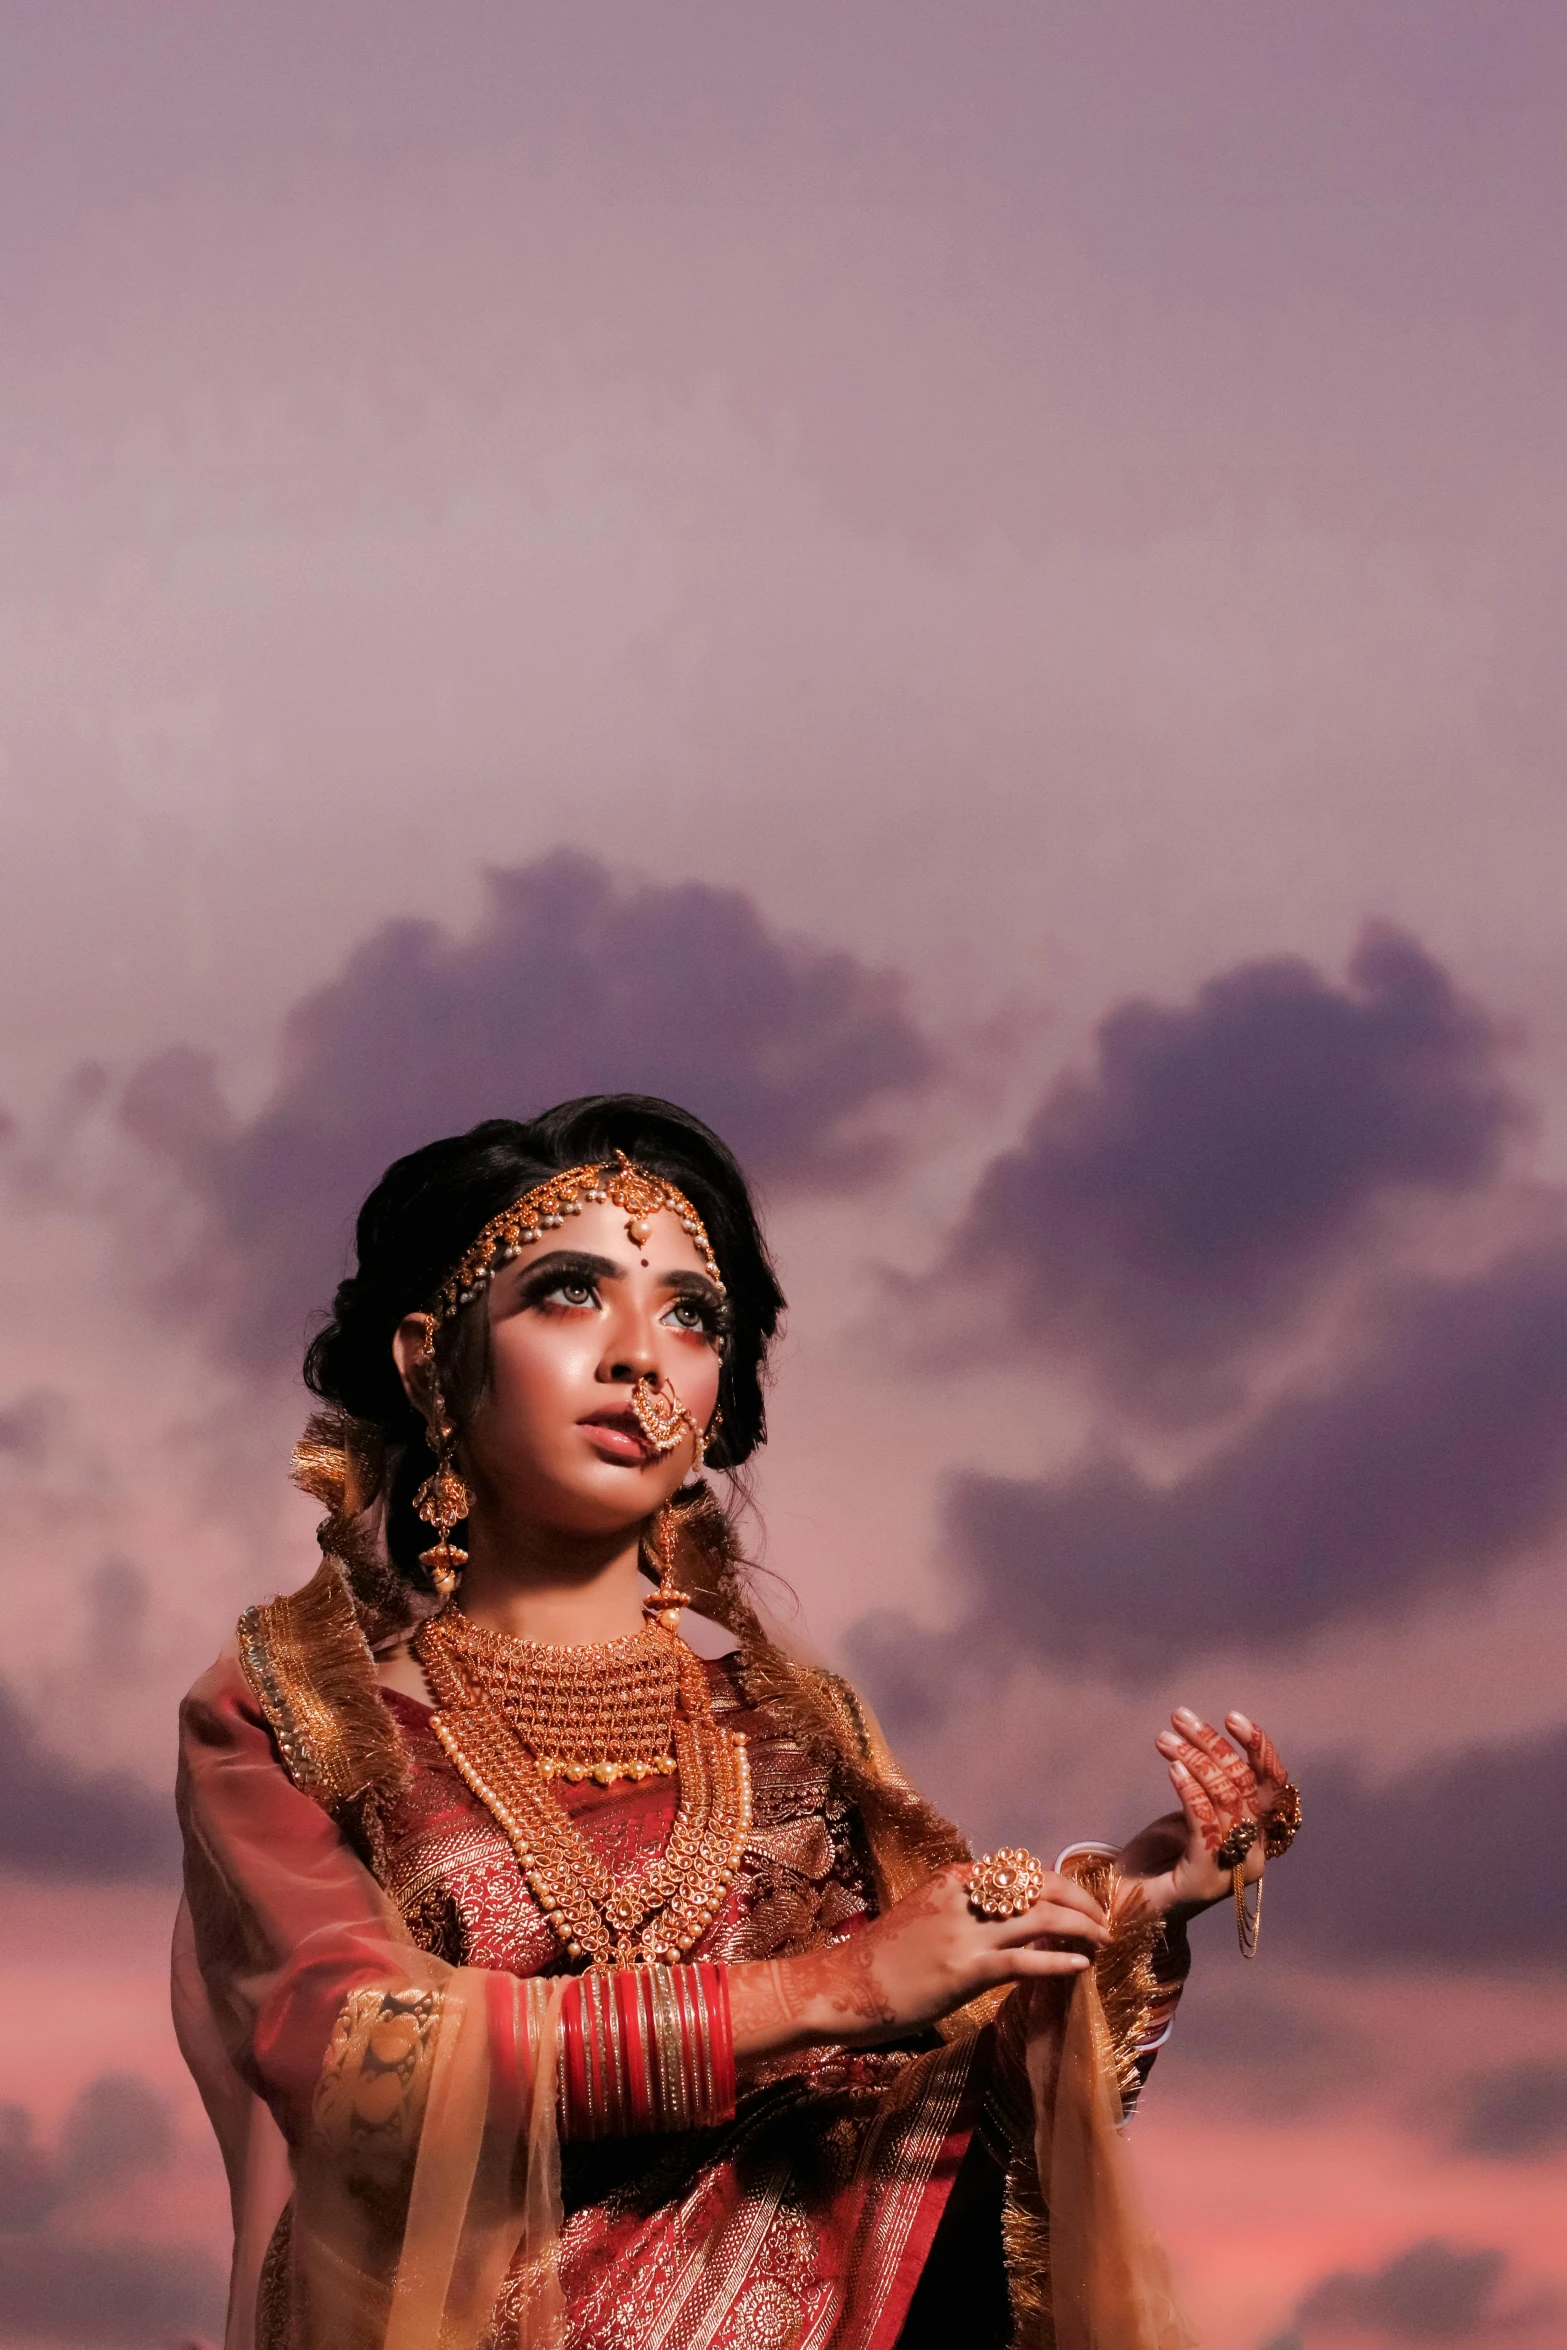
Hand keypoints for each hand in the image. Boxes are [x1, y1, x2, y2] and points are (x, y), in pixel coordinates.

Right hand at [727, 1863, 1109, 2058]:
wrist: (843, 1984)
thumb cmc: (884, 1957)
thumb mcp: (926, 1915)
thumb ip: (964, 1909)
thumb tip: (1008, 1916)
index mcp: (955, 1878)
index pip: (1024, 1870)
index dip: (1061, 1884)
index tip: (1083, 1902)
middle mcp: (963, 1896)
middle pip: (1041, 1886)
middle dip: (1081, 1901)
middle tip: (1104, 1922)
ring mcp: (965, 1933)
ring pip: (1042, 1919)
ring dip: (1081, 1929)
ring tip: (1103, 1942)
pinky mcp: (964, 1970)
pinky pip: (1025, 1962)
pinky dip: (1059, 1961)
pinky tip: (1081, 1967)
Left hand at [1119, 1708, 1293, 1924]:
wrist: (1125, 1906)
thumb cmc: (1158, 1856)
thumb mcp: (1191, 1814)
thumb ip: (1213, 1790)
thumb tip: (1216, 1744)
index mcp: (1258, 1837)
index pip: (1272, 1785)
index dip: (1258, 1748)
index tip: (1232, 1717)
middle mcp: (1253, 1855)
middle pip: (1244, 1786)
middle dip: (1212, 1744)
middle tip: (1179, 1718)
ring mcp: (1232, 1870)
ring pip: (1225, 1801)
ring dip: (1194, 1760)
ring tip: (1165, 1739)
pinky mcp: (1204, 1880)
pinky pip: (1205, 1825)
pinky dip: (1190, 1791)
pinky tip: (1172, 1768)